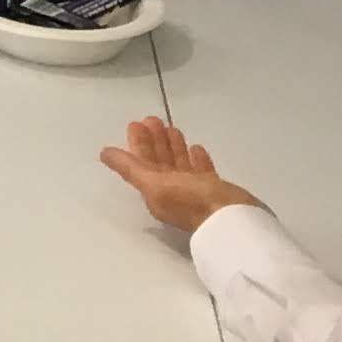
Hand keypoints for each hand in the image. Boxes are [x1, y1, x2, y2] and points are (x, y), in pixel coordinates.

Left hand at [100, 116, 261, 234]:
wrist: (236, 222)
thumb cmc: (195, 201)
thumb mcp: (157, 184)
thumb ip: (131, 169)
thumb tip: (105, 154)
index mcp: (156, 193)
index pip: (143, 164)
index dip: (139, 144)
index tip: (137, 123)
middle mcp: (173, 194)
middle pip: (160, 163)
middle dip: (155, 142)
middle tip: (153, 119)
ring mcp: (196, 193)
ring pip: (180, 166)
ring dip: (174, 148)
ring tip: (173, 128)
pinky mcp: (216, 192)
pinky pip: (202, 173)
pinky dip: (197, 160)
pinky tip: (197, 148)